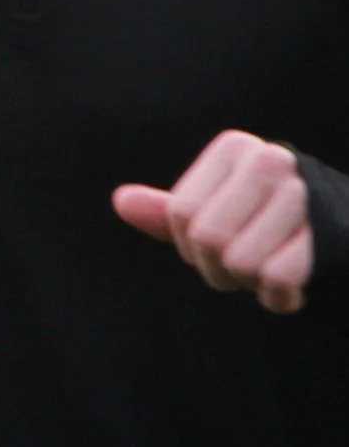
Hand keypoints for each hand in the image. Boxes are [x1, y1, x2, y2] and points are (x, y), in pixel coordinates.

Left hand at [114, 130, 312, 313]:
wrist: (347, 233)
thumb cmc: (272, 225)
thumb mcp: (219, 211)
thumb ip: (169, 212)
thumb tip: (120, 202)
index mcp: (235, 149)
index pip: (182, 214)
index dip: (191, 247)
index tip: (221, 245)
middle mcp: (270, 161)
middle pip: (207, 238)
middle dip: (219, 269)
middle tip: (246, 267)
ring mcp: (304, 195)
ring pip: (240, 261)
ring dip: (251, 284)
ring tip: (271, 270)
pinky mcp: (329, 233)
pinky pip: (277, 279)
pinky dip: (278, 297)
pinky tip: (292, 287)